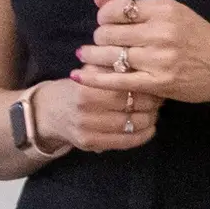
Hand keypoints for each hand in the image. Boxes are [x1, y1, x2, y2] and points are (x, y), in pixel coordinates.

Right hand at [33, 76, 160, 153]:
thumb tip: (144, 63)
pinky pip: (127, 142)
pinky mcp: (91, 144)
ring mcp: (88, 130)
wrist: (49, 111)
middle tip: (160, 96)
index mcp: (88, 87)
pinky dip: (144, 135)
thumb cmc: (77, 86)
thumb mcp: (90, 70)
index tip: (156, 81)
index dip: (147, 85)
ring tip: (154, 110)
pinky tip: (149, 127)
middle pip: (134, 107)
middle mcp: (87, 110)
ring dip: (151, 118)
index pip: (128, 87)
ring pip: (134, 126)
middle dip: (153, 102)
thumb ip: (112, 65)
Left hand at [71, 0, 209, 104]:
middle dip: (98, 37)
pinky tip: (80, 77)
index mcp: (164, 9)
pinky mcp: (158, 83)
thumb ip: (136, 4)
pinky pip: (118, 80)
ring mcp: (159, 59)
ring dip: (92, 57)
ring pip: (111, 56)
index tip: (104, 22)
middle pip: (109, 32)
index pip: (117, 9)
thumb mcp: (174, 12)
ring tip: (85, 57)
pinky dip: (95, 79)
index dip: (103, 16)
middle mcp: (161, 32)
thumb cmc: (199, 37)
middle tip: (98, 42)